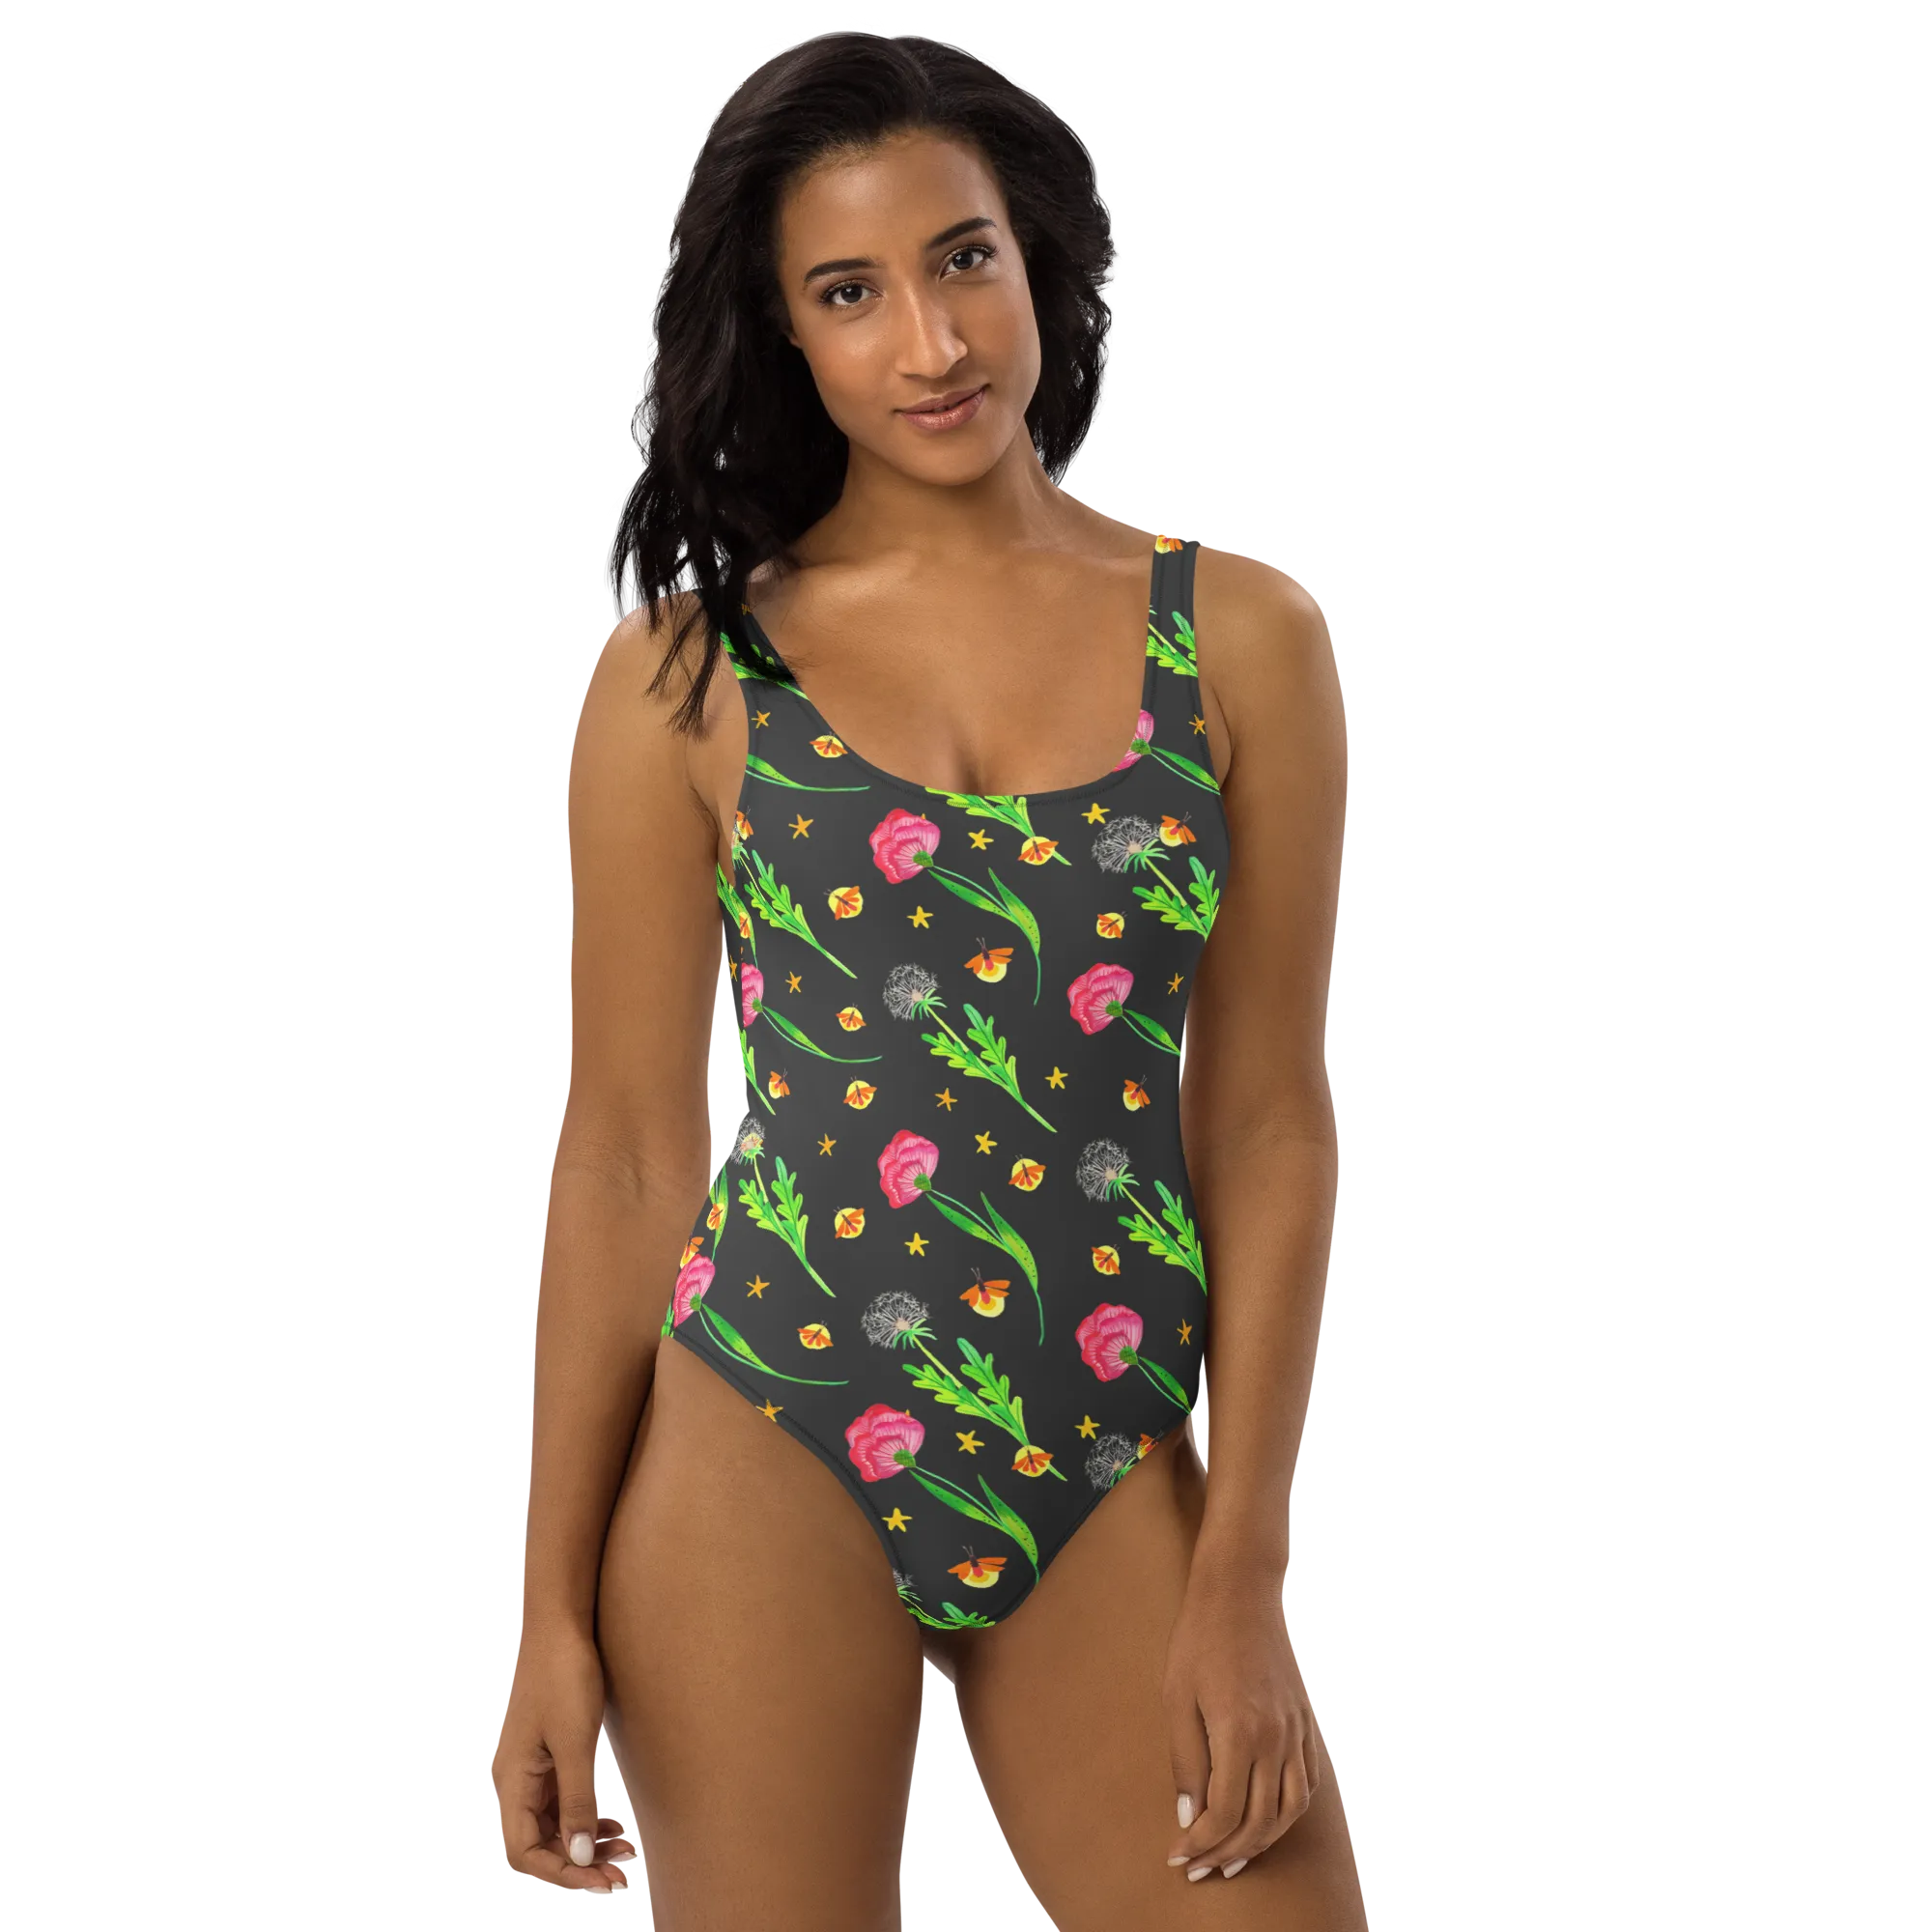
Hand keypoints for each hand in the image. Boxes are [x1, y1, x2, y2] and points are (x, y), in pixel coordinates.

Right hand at [492, 1622, 639, 1894]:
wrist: (562, 1624)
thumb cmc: (564, 1677)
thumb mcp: (575, 1742)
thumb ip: (577, 1801)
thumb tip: (579, 1856)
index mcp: (513, 1780)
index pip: (525, 1850)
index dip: (560, 1872)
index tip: (599, 1880)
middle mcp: (516, 1780)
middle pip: (540, 1841)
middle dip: (578, 1861)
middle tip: (621, 1872)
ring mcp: (532, 1766)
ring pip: (554, 1822)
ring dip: (585, 1841)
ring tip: (624, 1849)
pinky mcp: (549, 1753)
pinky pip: (562, 1800)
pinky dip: (585, 1816)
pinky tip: (612, 1823)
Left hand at [1162, 1571, 1320, 1882]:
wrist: (1239, 1593)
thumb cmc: (1198, 1641)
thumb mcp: (1176, 1699)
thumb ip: (1185, 1763)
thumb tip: (1189, 1819)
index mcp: (1240, 1732)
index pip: (1226, 1814)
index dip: (1201, 1843)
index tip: (1178, 1856)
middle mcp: (1276, 1738)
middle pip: (1260, 1821)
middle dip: (1227, 1853)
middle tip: (1199, 1867)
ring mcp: (1296, 1731)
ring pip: (1290, 1809)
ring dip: (1262, 1841)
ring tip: (1231, 1855)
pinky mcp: (1305, 1723)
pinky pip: (1306, 1783)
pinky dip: (1286, 1812)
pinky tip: (1263, 1819)